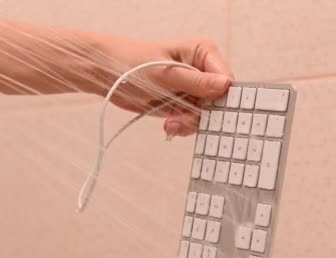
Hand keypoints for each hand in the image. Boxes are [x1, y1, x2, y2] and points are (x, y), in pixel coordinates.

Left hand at [96, 36, 233, 136]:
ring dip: (189, 123)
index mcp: (204, 53)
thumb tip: (226, 85)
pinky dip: (183, 126)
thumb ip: (196, 82)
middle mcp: (203, 70)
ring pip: (207, 114)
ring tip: (171, 124)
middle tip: (181, 121)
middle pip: (219, 100)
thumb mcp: (166, 74)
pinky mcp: (185, 103)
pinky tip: (169, 126)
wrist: (108, 75)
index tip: (208, 111)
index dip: (222, 98)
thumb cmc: (133, 64)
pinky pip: (194, 121)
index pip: (227, 79)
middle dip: (202, 115)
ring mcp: (195, 89)